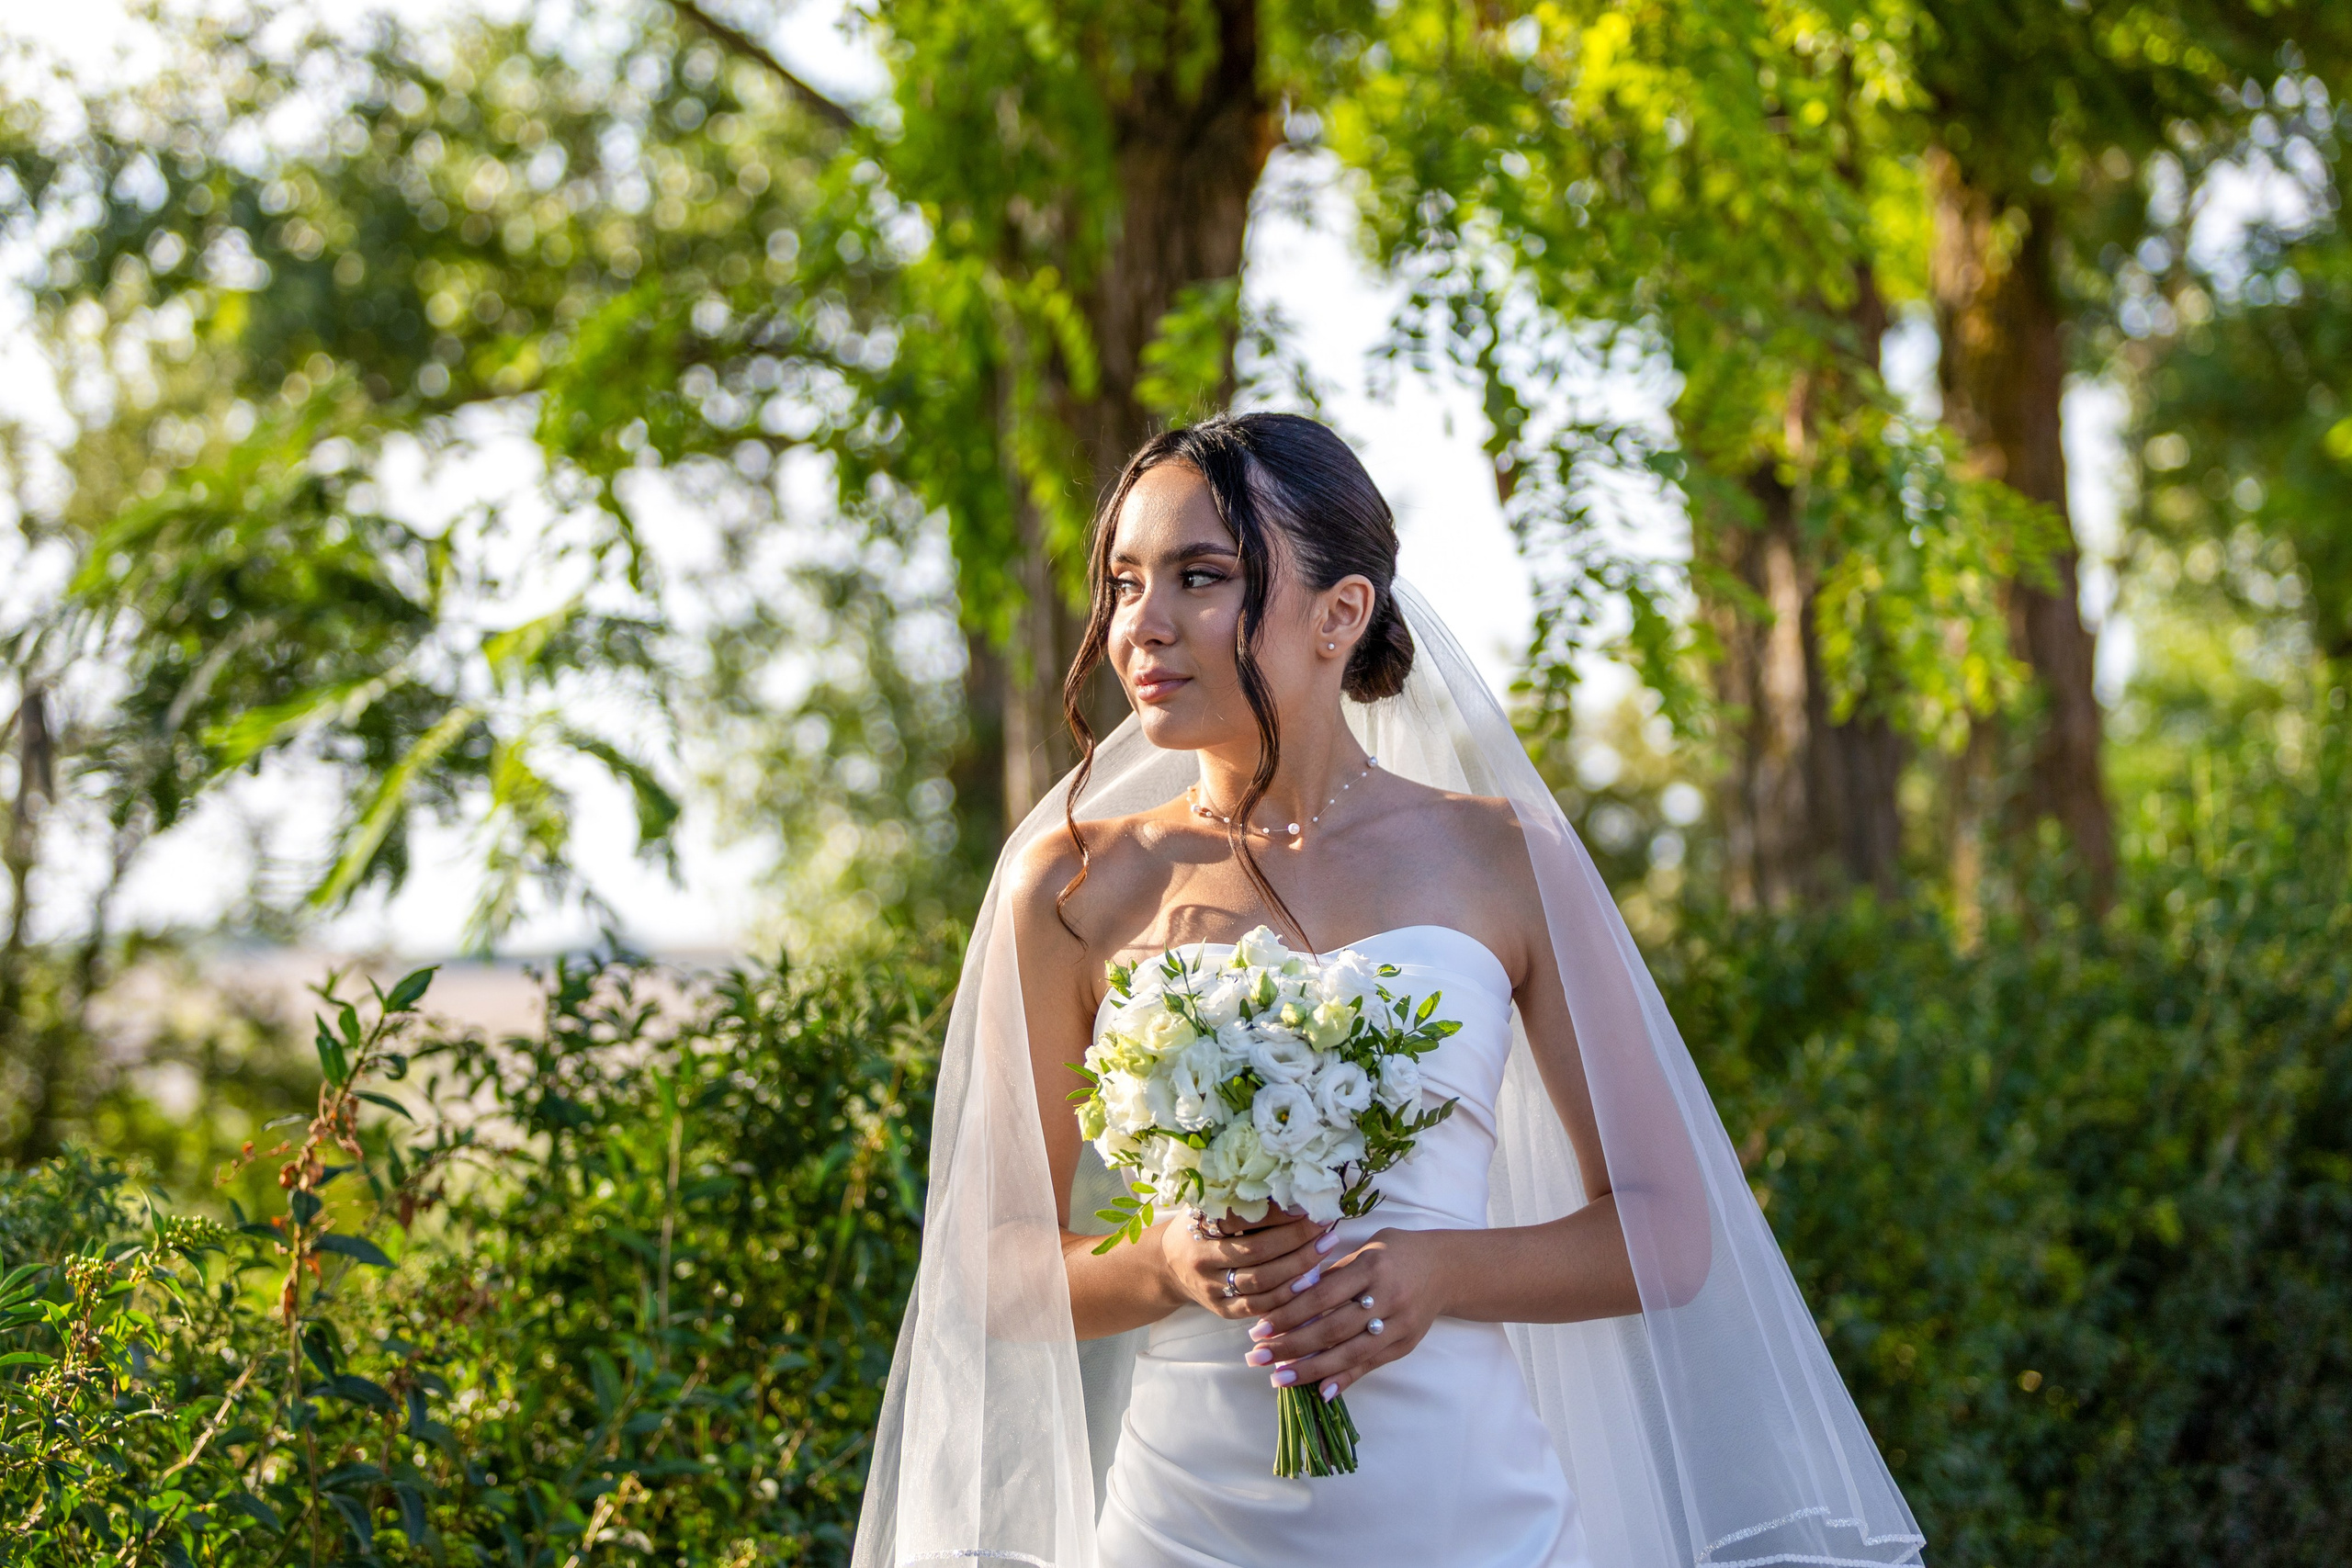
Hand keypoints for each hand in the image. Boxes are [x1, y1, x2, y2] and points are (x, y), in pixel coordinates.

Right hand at [1157, 1206, 1343, 1320]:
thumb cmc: (1199, 1227)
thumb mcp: (1207, 1206)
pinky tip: (1309, 1281)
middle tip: (1324, 1225)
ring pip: (1261, 1282)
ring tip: (1325, 1248)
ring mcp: (1212, 1288)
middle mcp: (1203, 1260)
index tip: (1306, 1204)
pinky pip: (1259, 1307)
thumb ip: (1238, 1199)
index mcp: (1199, 1227)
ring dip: (1298, 1266)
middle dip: (1296, 1239)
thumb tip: (1288, 1186)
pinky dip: (1286, 1296)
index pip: (1242, 1219)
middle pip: (1256, 1252)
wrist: (1167, 1265)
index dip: (1276, 1213)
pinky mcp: (1222, 1311)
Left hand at [1242, 1227, 1445, 1399]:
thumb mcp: (1365, 1250)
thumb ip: (1332, 1274)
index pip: (1322, 1296)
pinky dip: (1345, 1379)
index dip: (1289, 1314)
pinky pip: (1371, 1365)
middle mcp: (1386, 1297)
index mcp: (1371, 1267)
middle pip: (1332, 1328)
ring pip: (1349, 1353)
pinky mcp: (1405, 1344)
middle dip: (1291, 1346)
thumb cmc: (1396, 1253)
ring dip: (1311, 1369)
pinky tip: (1320, 1391)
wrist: (1446, 1268)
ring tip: (1279, 1379)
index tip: (1260, 1328)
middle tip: (1258, 1357)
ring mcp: (1399, 1325)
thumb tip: (1290, 1298)